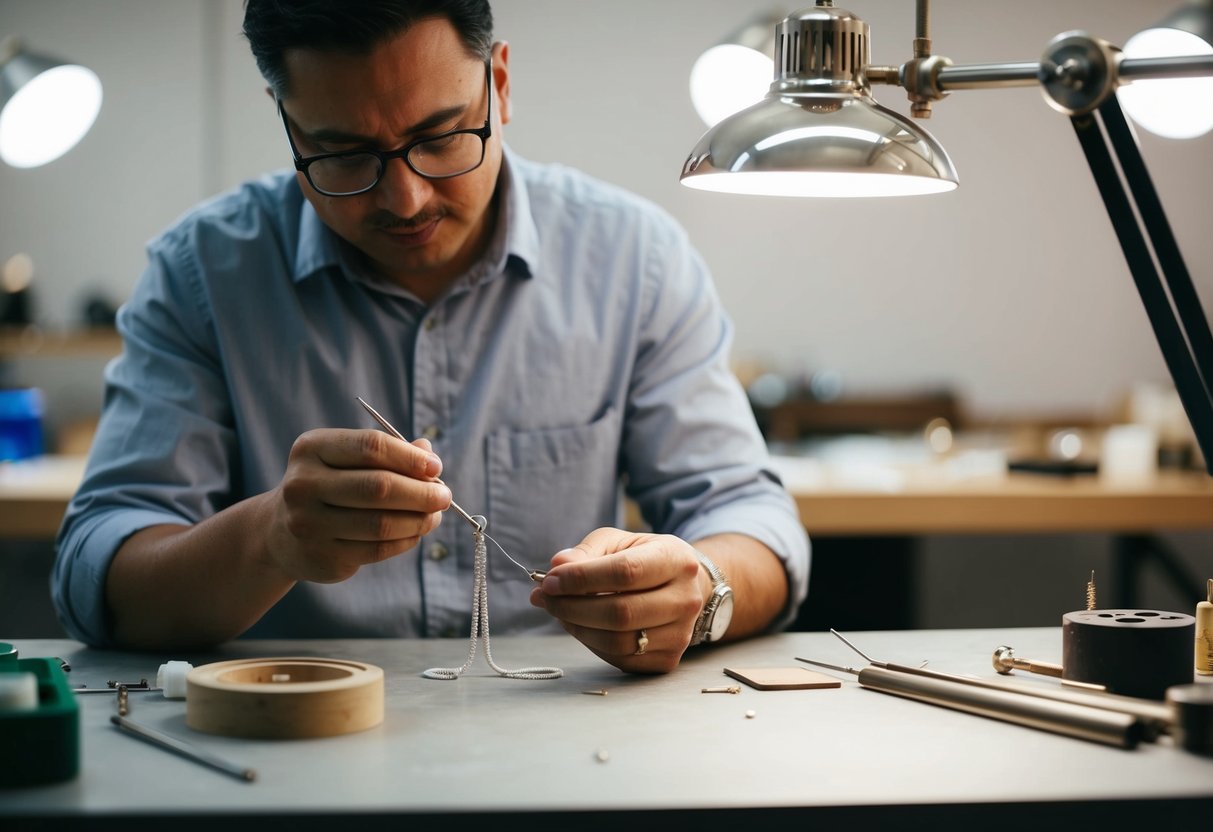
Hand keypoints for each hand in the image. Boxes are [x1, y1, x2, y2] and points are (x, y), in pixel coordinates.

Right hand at [264, 428, 450, 582]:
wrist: (279, 532)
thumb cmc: (328, 486)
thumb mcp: (346, 460)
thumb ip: (387, 454)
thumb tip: (428, 455)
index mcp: (311, 449)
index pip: (371, 447)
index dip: (410, 457)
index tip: (436, 467)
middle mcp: (303, 485)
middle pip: (379, 487)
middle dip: (422, 492)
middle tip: (445, 496)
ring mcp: (308, 524)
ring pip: (381, 524)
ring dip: (419, 520)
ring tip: (434, 515)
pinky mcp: (321, 557)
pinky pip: (376, 550)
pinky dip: (405, 540)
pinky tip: (416, 532)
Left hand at [530, 527, 708, 672]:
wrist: (685, 587)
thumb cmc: (644, 559)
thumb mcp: (618, 542)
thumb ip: (586, 552)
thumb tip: (557, 568)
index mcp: (676, 559)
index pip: (626, 572)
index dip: (582, 578)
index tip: (550, 580)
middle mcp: (685, 599)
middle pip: (621, 613)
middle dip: (572, 607)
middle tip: (545, 598)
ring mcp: (680, 634)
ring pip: (618, 642)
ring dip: (577, 628)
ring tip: (559, 611)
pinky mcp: (668, 659)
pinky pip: (620, 659)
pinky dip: (591, 643)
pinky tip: (581, 626)